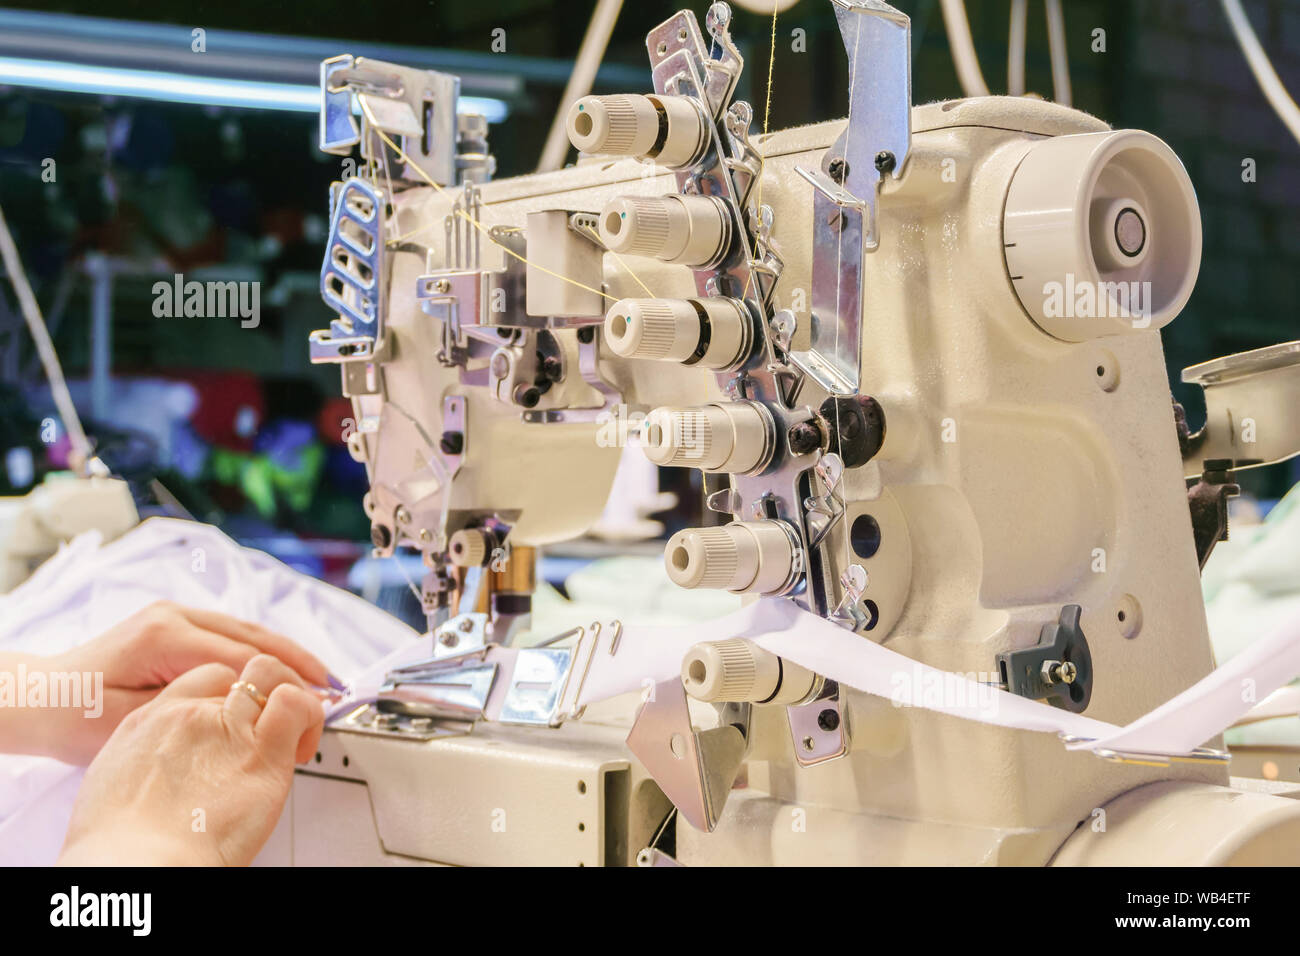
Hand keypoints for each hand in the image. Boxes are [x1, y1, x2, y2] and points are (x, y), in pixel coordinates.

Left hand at [34, 601, 328, 764]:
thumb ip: (196, 707)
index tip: (315, 702)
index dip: (286, 681)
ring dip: (287, 652)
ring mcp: (176, 614)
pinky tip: (283, 668)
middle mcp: (175, 615)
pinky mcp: (176, 622)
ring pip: (248, 629)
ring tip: (321, 676)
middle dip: (299, 660)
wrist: (42, 697)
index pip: (244, 657)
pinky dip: (263, 650)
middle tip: (334, 687)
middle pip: (255, 635)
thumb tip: (248, 705)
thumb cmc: (77, 715)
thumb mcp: (139, 720)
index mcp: (166, 635)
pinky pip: (233, 632)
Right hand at [57, 654, 323, 865]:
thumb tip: (167, 778)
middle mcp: (187, 715)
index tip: (237, 723)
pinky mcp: (261, 751)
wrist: (137, 864)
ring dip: (289, 695)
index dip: (226, 695)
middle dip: (259, 693)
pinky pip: (295, 704)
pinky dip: (310, 715)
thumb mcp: (114, 788)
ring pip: (268, 674)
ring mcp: (225, 727)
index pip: (200, 679)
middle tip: (268, 728)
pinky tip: (301, 747)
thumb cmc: (125, 846)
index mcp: (148, 722)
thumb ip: (147, 767)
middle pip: (236, 675)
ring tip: (293, 734)